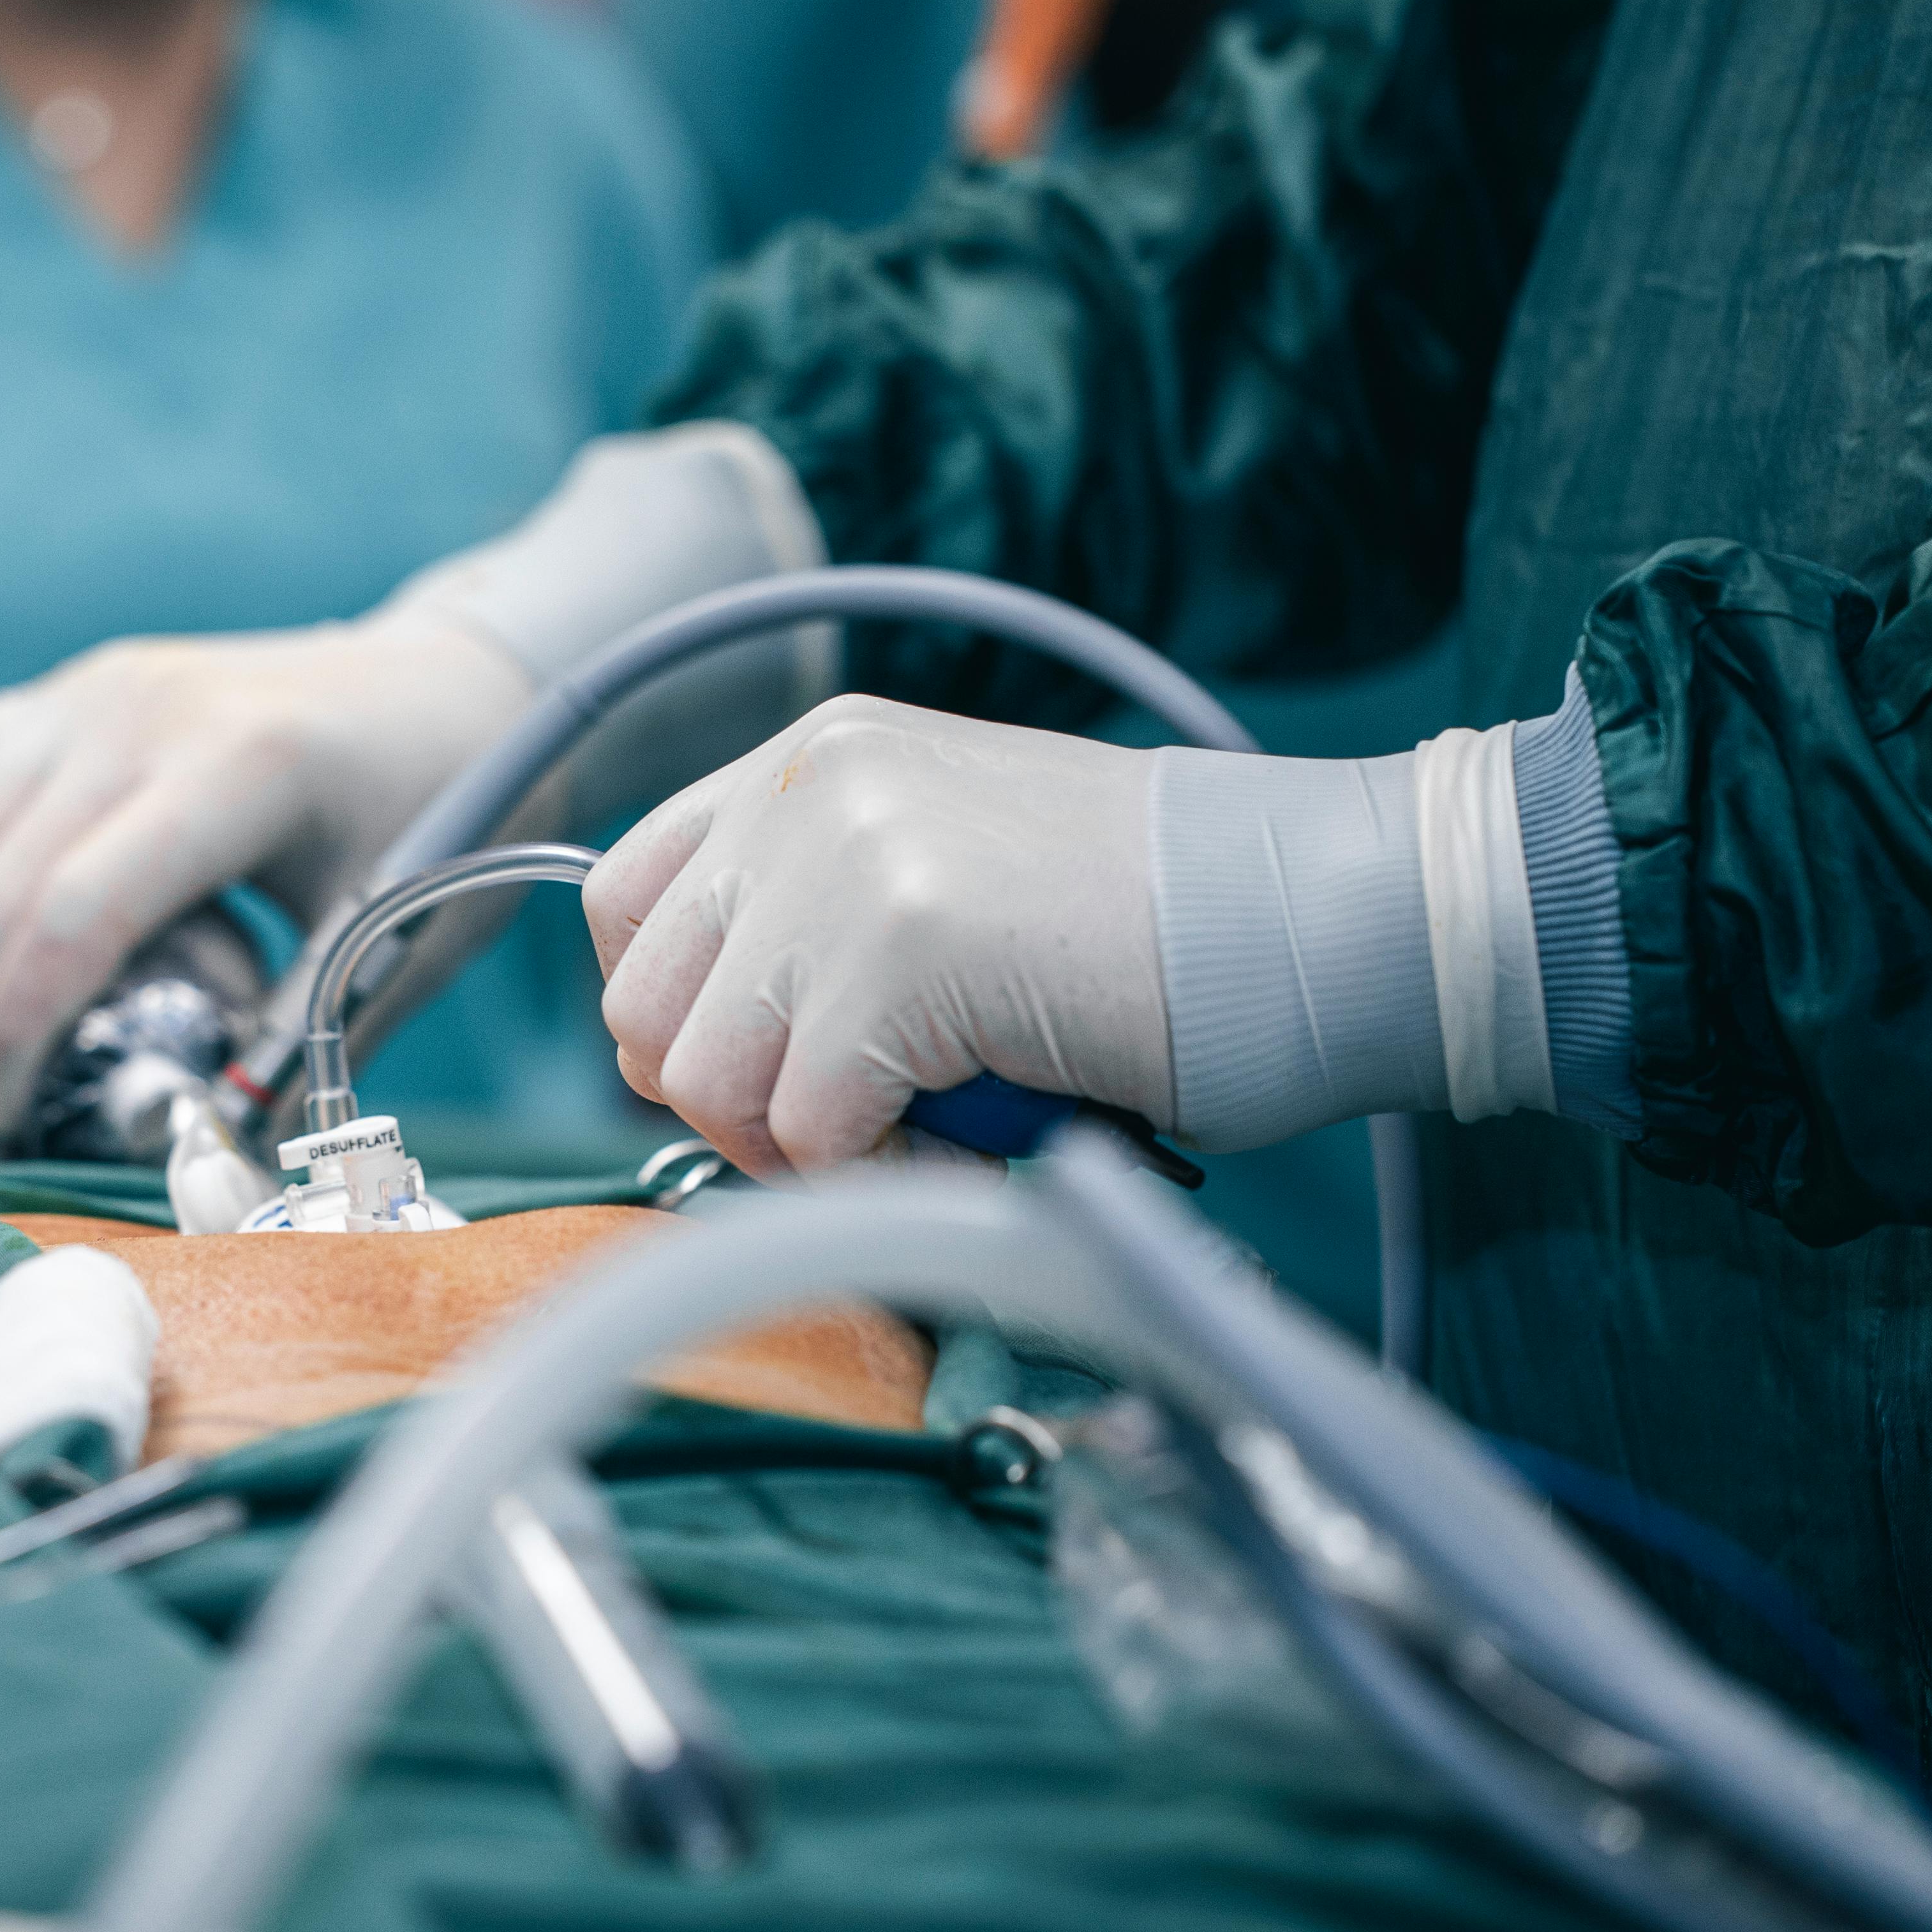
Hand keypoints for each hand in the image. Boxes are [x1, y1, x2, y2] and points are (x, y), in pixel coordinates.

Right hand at [0, 618, 533, 1139]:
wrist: (453, 681)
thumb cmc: (446, 816)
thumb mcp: (397, 933)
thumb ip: (300, 1051)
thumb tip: (209, 1175)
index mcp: (240, 765)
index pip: (71, 912)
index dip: (16, 1035)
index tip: (8, 1123)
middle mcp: (142, 710)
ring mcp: (89, 691)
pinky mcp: (61, 694)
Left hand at [589, 697, 1170, 1175]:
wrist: (1309, 916)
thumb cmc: (1145, 930)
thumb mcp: (936, 871)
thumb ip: (810, 919)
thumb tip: (691, 1056)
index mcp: (813, 755)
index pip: (622, 902)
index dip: (676, 1018)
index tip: (764, 1068)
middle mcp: (810, 785)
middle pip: (643, 1008)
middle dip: (735, 1102)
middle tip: (856, 1125)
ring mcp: (850, 858)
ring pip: (709, 1083)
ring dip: (807, 1147)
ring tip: (929, 1130)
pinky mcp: (901, 949)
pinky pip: (810, 1132)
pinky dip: (888, 1176)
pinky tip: (977, 1143)